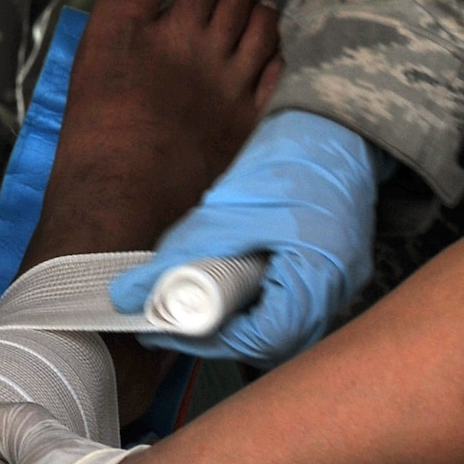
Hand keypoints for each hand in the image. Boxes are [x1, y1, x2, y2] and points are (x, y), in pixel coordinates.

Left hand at [110, 111, 381, 363]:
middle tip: (167, 316)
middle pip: (270, 339)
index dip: (208, 339)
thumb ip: (180, 254)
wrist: (332, 124)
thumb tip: (129, 293)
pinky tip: (220, 279)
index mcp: (320, 277)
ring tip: (186, 297)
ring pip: (275, 323)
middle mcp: (335, 292)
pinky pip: (283, 302)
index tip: (163, 326)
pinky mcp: (324, 271)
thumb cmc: (293, 158)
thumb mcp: (230, 208)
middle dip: (215, 331)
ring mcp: (334, 284)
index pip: (264, 338)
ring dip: (230, 315)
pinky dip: (248, 298)